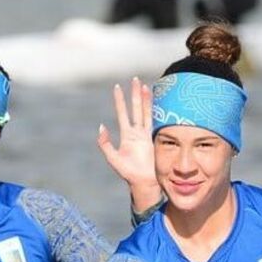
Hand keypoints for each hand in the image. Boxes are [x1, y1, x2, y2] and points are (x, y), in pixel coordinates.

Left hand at [98, 77, 161, 211]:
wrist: (145, 182)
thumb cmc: (129, 173)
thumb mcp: (113, 159)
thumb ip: (105, 144)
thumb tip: (101, 127)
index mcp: (127, 135)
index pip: (122, 113)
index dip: (119, 100)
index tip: (117, 87)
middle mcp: (137, 132)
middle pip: (136, 108)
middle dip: (134, 94)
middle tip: (134, 79)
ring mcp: (148, 134)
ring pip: (147, 112)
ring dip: (146, 99)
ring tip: (145, 85)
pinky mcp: (157, 138)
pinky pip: (157, 121)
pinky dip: (158, 110)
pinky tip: (161, 100)